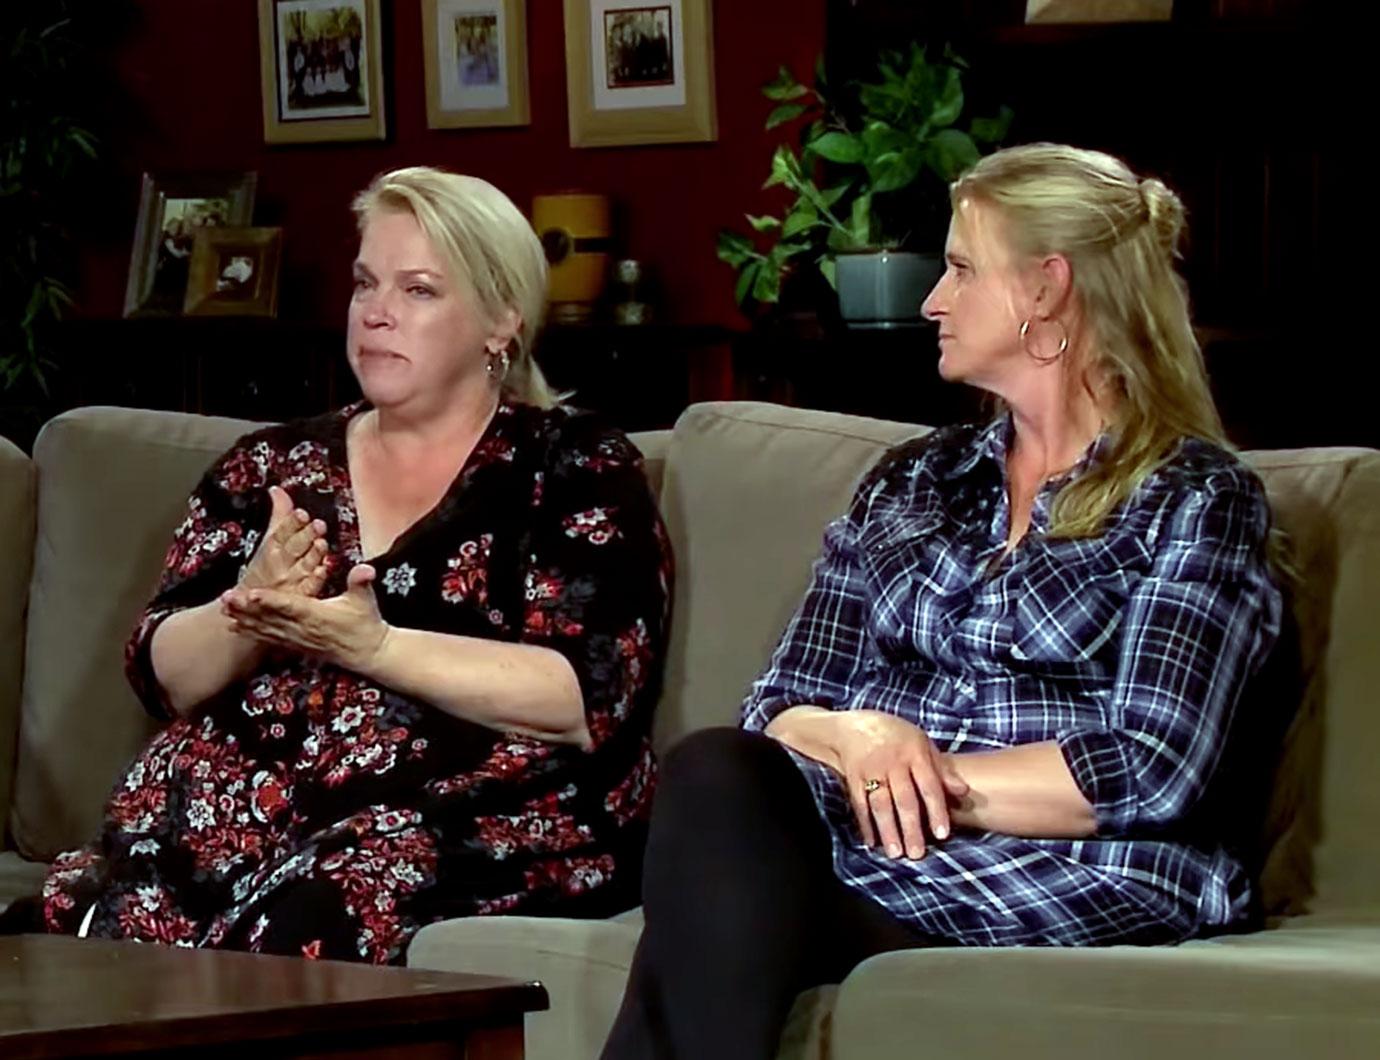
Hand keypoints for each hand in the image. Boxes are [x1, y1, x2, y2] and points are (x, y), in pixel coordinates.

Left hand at [220, 564, 390, 672]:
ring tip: (223, 609)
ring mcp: (298, 639)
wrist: (367, 652)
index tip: (251, 593)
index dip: (270, 601)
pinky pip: (269, 638)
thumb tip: (366, 569)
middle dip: (247, 609)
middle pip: (270, 618)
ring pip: (266, 629)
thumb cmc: (366, 622)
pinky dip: (251, 632)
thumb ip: (362, 582)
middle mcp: (304, 629)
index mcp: (318, 615)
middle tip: (226, 598)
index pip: (291, 606)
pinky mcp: (295, 644)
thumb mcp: (366, 600)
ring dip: (244, 619)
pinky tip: (235, 626)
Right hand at [238, 485, 329, 596]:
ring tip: (322, 543)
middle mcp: (279, 565)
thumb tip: (278, 490)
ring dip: (312, 555)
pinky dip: (315, 579)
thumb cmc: (262, 572)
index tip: (301, 513)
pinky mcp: (299, 598)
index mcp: (270, 550)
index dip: (291, 523)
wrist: (247, 610)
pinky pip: (308, 588)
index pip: (280, 534)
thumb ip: (279, 517)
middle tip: (317, 524)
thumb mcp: (267, 543)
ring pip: (303, 566)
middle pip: (292, 548)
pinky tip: (324, 569)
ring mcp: (290, 582)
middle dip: (304, 536)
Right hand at [832, 710, 968, 859]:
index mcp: (914, 753)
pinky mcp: (852, 778)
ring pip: (881, 804)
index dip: (936, 810)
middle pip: (904, 799)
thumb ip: (941, 769)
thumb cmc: (894, 735)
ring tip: (895, 853)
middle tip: (917, 854)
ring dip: (888, 830)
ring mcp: (871, 770)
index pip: (929, 785)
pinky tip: (872, 842)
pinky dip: (865, 824)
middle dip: (911, 828)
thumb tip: (963, 792)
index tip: (942, 835)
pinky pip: (859, 803)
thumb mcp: (921, 743)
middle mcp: (893, 763)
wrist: (852, 727)